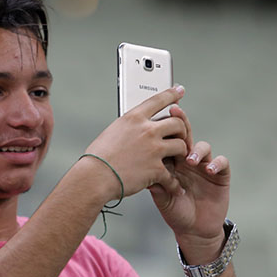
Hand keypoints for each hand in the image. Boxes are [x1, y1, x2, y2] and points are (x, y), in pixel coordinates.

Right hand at [83, 86, 188, 202]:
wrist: (94, 177)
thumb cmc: (98, 158)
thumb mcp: (112, 132)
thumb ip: (129, 128)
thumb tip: (135, 131)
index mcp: (133, 118)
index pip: (158, 100)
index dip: (172, 94)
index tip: (179, 90)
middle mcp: (146, 130)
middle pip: (177, 123)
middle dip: (182, 130)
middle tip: (181, 137)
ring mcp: (153, 149)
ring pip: (181, 145)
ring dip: (181, 153)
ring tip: (178, 160)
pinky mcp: (156, 168)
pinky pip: (172, 174)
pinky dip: (174, 183)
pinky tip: (174, 185)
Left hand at [149, 105, 230, 260]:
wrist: (193, 230)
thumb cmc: (174, 212)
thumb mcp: (161, 198)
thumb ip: (154, 183)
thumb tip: (141, 169)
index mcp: (171, 162)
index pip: (167, 140)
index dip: (162, 128)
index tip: (154, 117)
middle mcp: (187, 160)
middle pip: (185, 136)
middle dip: (181, 123)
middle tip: (175, 112)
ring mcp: (204, 166)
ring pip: (202, 147)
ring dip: (196, 150)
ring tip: (189, 160)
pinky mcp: (220, 175)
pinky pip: (221, 162)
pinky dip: (216, 163)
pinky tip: (210, 169)